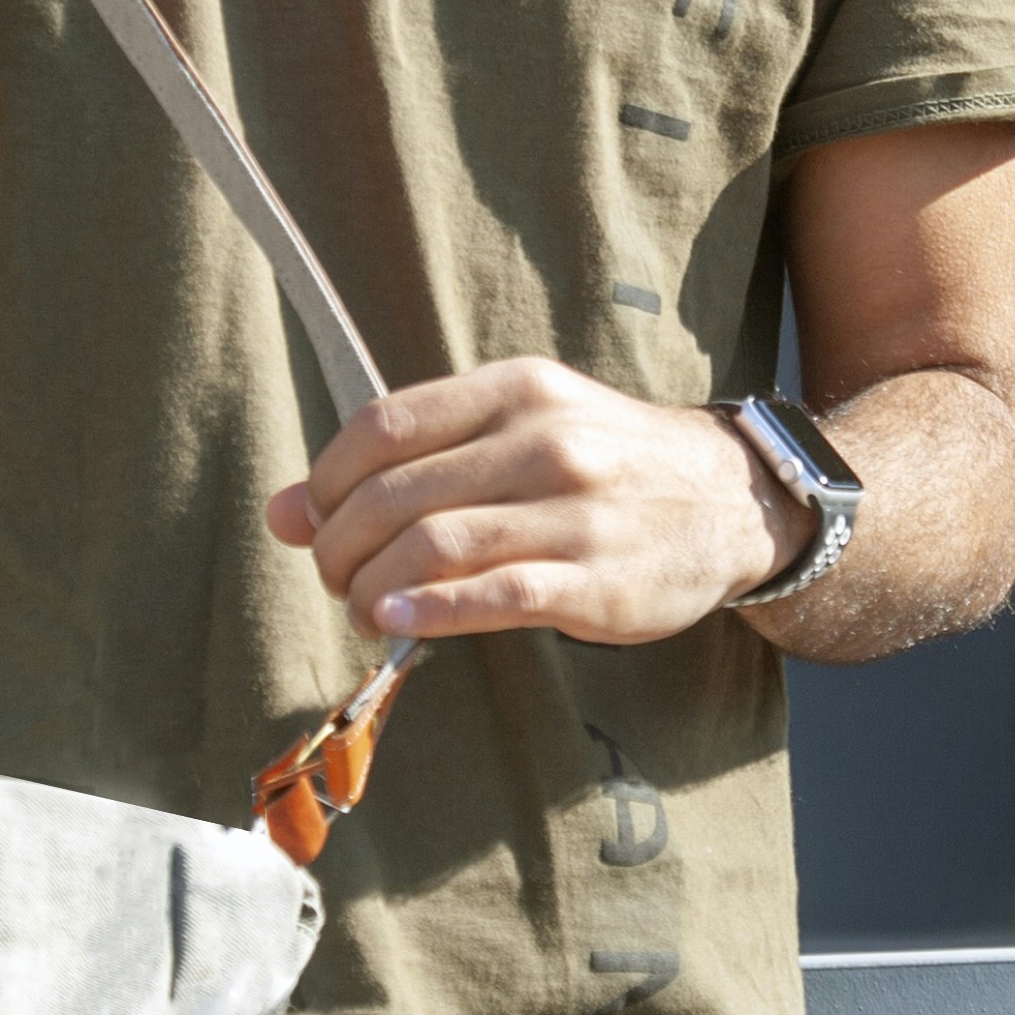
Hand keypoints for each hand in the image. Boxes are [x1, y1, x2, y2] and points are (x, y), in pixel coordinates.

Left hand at [267, 360, 793, 647]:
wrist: (732, 500)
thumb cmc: (606, 466)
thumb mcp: (517, 430)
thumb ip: (408, 461)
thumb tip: (283, 511)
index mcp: (516, 390)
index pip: (383, 426)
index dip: (326, 481)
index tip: (316, 520)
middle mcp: (543, 440)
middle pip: (394, 494)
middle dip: (340, 547)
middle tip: (337, 579)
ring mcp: (574, 511)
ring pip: (433, 545)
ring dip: (372, 588)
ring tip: (365, 609)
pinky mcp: (596, 580)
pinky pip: (493, 594)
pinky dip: (429, 613)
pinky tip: (398, 625)